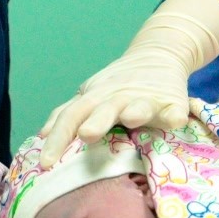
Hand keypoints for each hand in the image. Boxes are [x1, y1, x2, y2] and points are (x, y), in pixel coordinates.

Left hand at [38, 0, 218, 166]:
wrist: (158, 54)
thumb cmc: (118, 86)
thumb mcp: (90, 95)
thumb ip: (70, 115)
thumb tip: (43, 134)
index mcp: (95, 97)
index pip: (71, 116)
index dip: (58, 137)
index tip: (45, 163)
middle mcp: (119, 97)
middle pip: (104, 109)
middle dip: (96, 121)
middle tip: (86, 135)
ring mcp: (147, 99)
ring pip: (141, 105)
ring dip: (136, 111)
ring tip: (132, 118)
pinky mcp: (173, 102)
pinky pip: (174, 109)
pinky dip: (174, 114)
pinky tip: (175, 121)